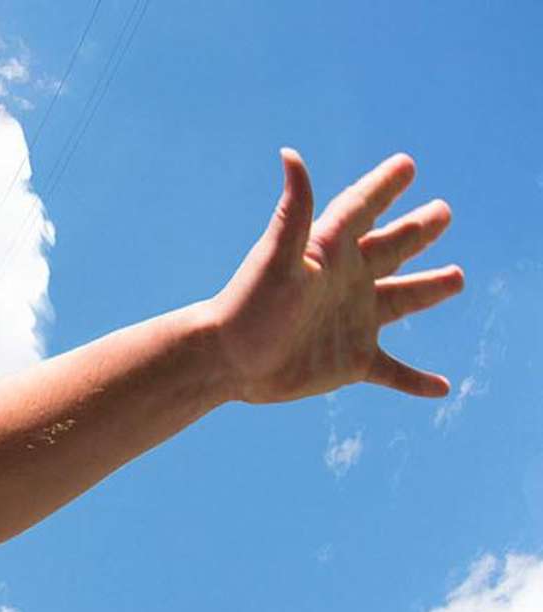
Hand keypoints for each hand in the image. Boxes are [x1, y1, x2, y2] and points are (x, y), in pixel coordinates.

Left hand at [207, 149, 462, 404]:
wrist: (225, 362)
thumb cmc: (248, 306)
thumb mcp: (277, 256)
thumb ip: (293, 210)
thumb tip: (290, 154)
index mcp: (329, 253)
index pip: (362, 210)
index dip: (383, 187)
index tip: (406, 165)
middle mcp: (345, 282)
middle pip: (390, 250)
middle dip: (417, 232)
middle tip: (442, 211)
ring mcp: (352, 321)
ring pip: (401, 300)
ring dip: (429, 290)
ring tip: (456, 277)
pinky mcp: (351, 361)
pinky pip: (392, 371)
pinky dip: (415, 380)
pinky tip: (440, 388)